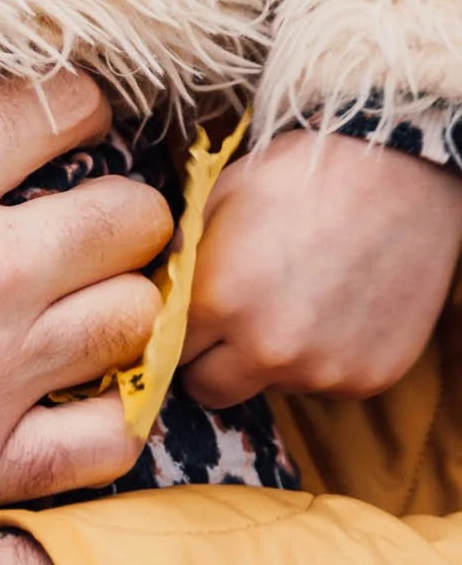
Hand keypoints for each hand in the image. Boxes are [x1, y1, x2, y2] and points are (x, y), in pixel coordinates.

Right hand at [0, 71, 171, 561]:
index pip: (70, 108)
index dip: (76, 109)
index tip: (62, 127)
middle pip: (134, 216)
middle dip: (115, 212)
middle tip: (80, 226)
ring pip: (135, 319)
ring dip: (107, 308)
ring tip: (68, 310)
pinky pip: (109, 440)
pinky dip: (100, 418)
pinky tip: (61, 398)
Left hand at [184, 128, 461, 407]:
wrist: (402, 177)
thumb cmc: (305, 175)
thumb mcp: (223, 195)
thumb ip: (186, 254)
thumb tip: (161, 289)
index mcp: (219, 300)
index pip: (166, 349)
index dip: (175, 329)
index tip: (190, 315)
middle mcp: (267, 349)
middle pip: (209, 389)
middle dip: (211, 360)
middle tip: (233, 321)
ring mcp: (322, 371)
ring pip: (270, 385)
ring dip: (270, 358)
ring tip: (298, 299)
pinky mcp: (367, 379)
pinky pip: (322, 383)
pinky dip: (321, 357)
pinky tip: (336, 308)